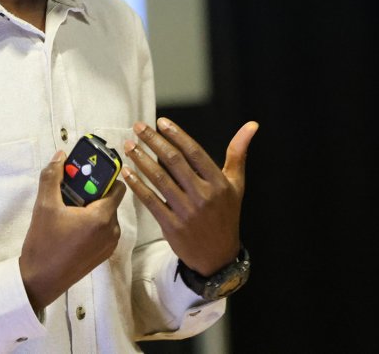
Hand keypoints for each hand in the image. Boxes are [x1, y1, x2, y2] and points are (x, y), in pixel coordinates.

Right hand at [19, 150, 126, 311]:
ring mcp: (110, 245)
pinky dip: (92, 222)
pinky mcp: (104, 255)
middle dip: (92, 191)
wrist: (40, 281)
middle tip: (70, 189)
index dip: (104, 175)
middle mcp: (113, 230)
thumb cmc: (43, 243)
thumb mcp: (44, 205)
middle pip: (110, 199)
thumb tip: (60, 155)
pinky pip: (104, 229)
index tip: (86, 171)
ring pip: (106, 215)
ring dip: (91, 207)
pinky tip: (71, 225)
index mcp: (103, 217)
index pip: (118, 186)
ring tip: (68, 208)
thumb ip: (53, 176)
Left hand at [122, 118, 257, 275]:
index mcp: (218, 183)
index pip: (195, 152)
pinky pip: (151, 201)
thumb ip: (238, 153)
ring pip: (160, 179)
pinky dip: (138, 185)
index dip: (177, 135)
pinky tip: (127, 172)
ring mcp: (186, 211)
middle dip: (153, 141)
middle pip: (174, 162)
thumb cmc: (226, 215)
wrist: (219, 256)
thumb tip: (251, 125)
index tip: (161, 122)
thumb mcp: (237, 184)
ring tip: (129, 146)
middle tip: (138, 127)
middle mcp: (203, 195)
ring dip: (141, 160)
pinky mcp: (171, 225)